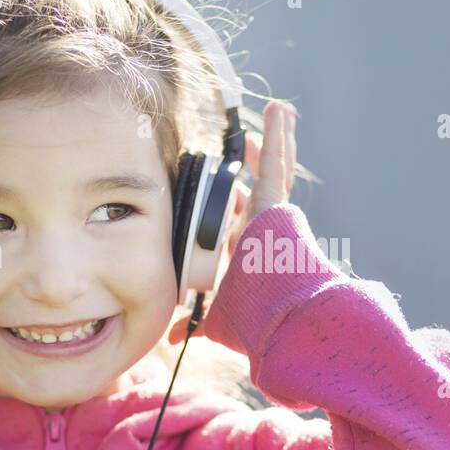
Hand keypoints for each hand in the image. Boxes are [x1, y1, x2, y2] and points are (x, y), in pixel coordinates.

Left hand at [167, 100, 298, 344]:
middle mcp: (263, 230)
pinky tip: (278, 111)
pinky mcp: (277, 204)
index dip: (230, 203)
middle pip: (259, 187)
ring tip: (277, 114)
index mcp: (250, 252)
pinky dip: (277, 136)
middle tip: (248, 146)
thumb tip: (170, 338)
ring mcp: (273, 215)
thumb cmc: (254, 321)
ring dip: (273, 141)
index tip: (218, 190)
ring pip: (273, 170)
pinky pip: (275, 162)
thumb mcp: (215, 317)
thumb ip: (192, 323)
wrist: (279, 319)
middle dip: (254, 165)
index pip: (238, 219)